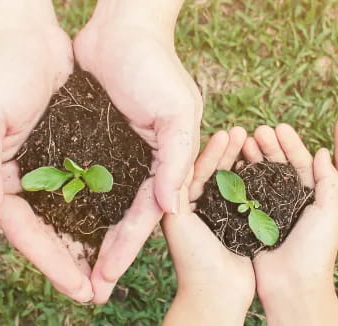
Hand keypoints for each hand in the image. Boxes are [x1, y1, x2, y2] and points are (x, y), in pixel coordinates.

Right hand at [0, 1, 93, 302]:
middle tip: (99, 294)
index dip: (50, 262)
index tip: (79, 287)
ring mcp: (45, 167)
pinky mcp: (67, 151)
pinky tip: (118, 225)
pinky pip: (84, 188)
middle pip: (47, 231)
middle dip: (72, 263)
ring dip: (89, 243)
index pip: (23, 231)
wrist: (23, 38)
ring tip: (112, 271)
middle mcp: (21, 180)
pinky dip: (99, 208)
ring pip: (68, 215)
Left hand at [73, 0, 202, 301]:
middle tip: (85, 290)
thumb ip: (176, 159)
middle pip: (114, 221)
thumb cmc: (156, 67)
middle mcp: (131, 168)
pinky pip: (71, 180)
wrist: (121, 30)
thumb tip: (171, 209)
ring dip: (78, 237)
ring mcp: (106, 157)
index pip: (142, 218)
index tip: (106, 278)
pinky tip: (47, 225)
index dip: (124, 249)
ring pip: (91, 207)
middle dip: (100, 254)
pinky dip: (61, 203)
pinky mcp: (81, 142)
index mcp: (157, 167)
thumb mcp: (177, 111)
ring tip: (65, 269)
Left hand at [162, 127, 254, 325]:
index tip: (222, 133)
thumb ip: (175, 192)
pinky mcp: (235, 222)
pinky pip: (243, 195)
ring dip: (237, 160)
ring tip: (249, 139)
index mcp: (178, 204)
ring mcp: (217, 213)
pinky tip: (257, 162)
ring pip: (228, 180)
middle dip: (224, 151)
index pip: (192, 171)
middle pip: (211, 171)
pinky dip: (249, 178)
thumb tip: (174, 163)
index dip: (207, 152)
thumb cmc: (192, 258)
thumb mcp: (177, 220)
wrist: (216, 291)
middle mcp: (196, 206)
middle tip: (238, 131)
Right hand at [242, 124, 337, 325]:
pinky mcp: (249, 220)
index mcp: (310, 197)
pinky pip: (242, 193)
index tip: (278, 127)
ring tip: (242, 141)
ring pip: (258, 176)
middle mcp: (287, 201)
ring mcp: (267, 209)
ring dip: (252, 158)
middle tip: (256, 131)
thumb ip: (329, 181)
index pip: (300, 163)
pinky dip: (237, 177)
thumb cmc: (315, 250)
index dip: (290, 144)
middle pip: (277, 166)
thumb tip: (320, 152)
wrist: (291, 284)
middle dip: (268, 146)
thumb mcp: (331, 212)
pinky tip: (231, 164)